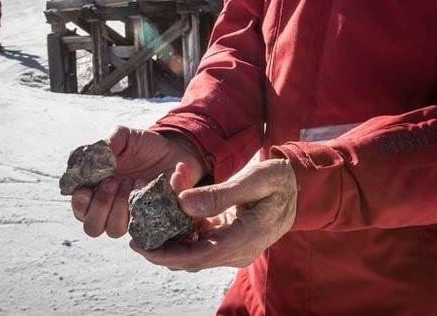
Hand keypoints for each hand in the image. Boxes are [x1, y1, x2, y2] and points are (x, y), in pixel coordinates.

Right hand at [71, 125, 205, 238]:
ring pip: (114, 230)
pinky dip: (146, 206)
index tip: (88, 189)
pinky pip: (144, 225)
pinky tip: (150, 185)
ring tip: (135, 181)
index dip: (80, 203)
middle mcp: (110, 207)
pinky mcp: (151, 218)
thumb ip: (108, 143)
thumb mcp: (124, 136)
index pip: (80, 208)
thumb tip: (93, 156)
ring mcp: (130, 215)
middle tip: (113, 182)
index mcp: (96, 189)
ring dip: (121, 208)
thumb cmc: (143, 145)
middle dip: (100, 206)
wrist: (173, 149)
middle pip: (92, 227)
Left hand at [131, 158, 296, 270]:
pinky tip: (177, 202)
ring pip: (193, 249)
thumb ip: (220, 194)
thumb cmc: (279, 181)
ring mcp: (234, 249)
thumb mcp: (254, 180)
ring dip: (173, 230)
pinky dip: (185, 225)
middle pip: (190, 258)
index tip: (140, 245)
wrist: (299, 187)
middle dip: (162, 243)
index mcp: (244, 239)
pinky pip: (201, 240)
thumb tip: (183, 204)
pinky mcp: (230, 241)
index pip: (197, 256)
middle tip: (137, 227)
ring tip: (160, 200)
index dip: (165, 254)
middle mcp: (237, 251)